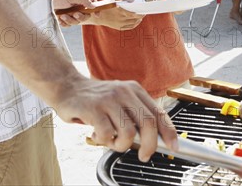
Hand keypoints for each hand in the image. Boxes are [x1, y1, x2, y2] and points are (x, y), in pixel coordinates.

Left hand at [52, 0, 96, 26]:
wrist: (42, 2)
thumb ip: (83, 0)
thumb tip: (94, 6)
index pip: (92, 4)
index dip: (96, 9)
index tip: (97, 15)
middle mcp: (76, 6)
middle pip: (85, 16)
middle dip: (80, 17)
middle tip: (74, 14)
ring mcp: (70, 13)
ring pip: (76, 22)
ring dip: (70, 20)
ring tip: (63, 15)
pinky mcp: (63, 19)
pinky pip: (68, 25)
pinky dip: (64, 23)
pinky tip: (59, 18)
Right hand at [55, 77, 177, 160]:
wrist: (67, 87)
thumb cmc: (95, 100)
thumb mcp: (120, 101)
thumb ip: (134, 116)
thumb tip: (153, 140)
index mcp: (134, 90)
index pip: (158, 112)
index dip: (169, 131)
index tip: (174, 145)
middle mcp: (124, 92)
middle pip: (148, 123)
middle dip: (150, 145)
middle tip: (144, 155)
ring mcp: (109, 99)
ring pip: (128, 132)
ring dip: (120, 145)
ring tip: (111, 141)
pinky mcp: (93, 108)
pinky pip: (107, 134)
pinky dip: (104, 141)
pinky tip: (97, 135)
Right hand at [91, 0, 144, 29]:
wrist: (98, 15)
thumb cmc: (107, 5)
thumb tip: (132, 0)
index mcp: (119, 11)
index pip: (133, 14)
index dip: (140, 14)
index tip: (144, 11)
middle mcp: (120, 19)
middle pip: (134, 19)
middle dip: (141, 16)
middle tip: (145, 12)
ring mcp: (120, 24)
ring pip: (133, 23)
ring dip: (139, 20)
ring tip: (142, 16)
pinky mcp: (119, 28)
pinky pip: (130, 27)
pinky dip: (135, 24)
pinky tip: (137, 21)